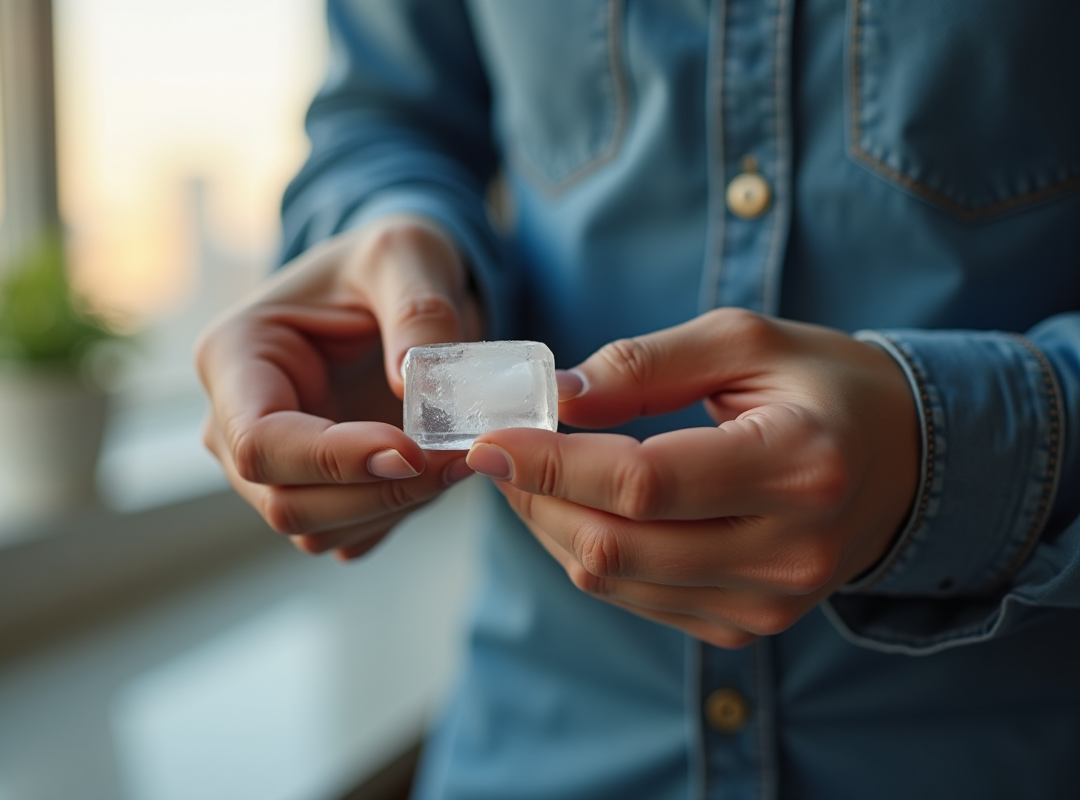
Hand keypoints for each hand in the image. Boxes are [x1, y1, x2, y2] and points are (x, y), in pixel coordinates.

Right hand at [196, 216, 480, 558]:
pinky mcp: (315, 491)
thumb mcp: (409, 252)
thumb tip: (414, 384)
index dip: (333, 459)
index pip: (259, 441)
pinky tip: (436, 474)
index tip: (411, 451)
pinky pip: (346, 535)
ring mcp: (272, 465)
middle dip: (377, 491)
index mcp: (234, 357)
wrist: (397, 287)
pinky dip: (394, 518)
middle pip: (285, 499)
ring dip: (393, 507)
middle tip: (457, 458)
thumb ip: (417, 311)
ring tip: (457, 457)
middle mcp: (234, 420)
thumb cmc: (387, 260)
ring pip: (315, 528)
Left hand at [466, 309, 918, 647]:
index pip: (645, 482)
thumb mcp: (746, 340)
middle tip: (499, 450)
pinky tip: (582, 507)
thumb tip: (555, 397)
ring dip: (551, 525)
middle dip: (535, 495)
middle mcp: (789, 551)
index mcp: (798, 465)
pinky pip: (635, 599)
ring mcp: (769, 602)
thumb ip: (646, 363)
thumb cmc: (824, 387)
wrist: (906, 462)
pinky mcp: (748, 626)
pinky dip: (589, 553)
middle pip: (617, 544)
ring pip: (613, 580)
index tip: (487, 438)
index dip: (552, 463)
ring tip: (534, 471)